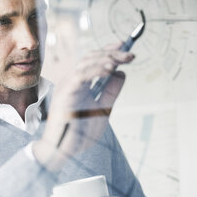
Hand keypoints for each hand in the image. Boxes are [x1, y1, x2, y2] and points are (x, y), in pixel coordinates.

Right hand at [33, 43, 134, 170]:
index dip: (108, 50)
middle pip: (91, 58)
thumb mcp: (103, 109)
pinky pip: (80, 76)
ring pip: (85, 63)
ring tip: (121, 60)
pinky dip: (95, 70)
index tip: (125, 46)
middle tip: (130, 55)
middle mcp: (72, 81)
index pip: (93, 60)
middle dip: (112, 54)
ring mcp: (67, 86)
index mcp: (80, 84)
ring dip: (105, 59)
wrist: (65, 150)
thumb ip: (111, 91)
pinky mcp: (65, 94)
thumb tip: (122, 73)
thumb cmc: (80, 132)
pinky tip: (109, 69)